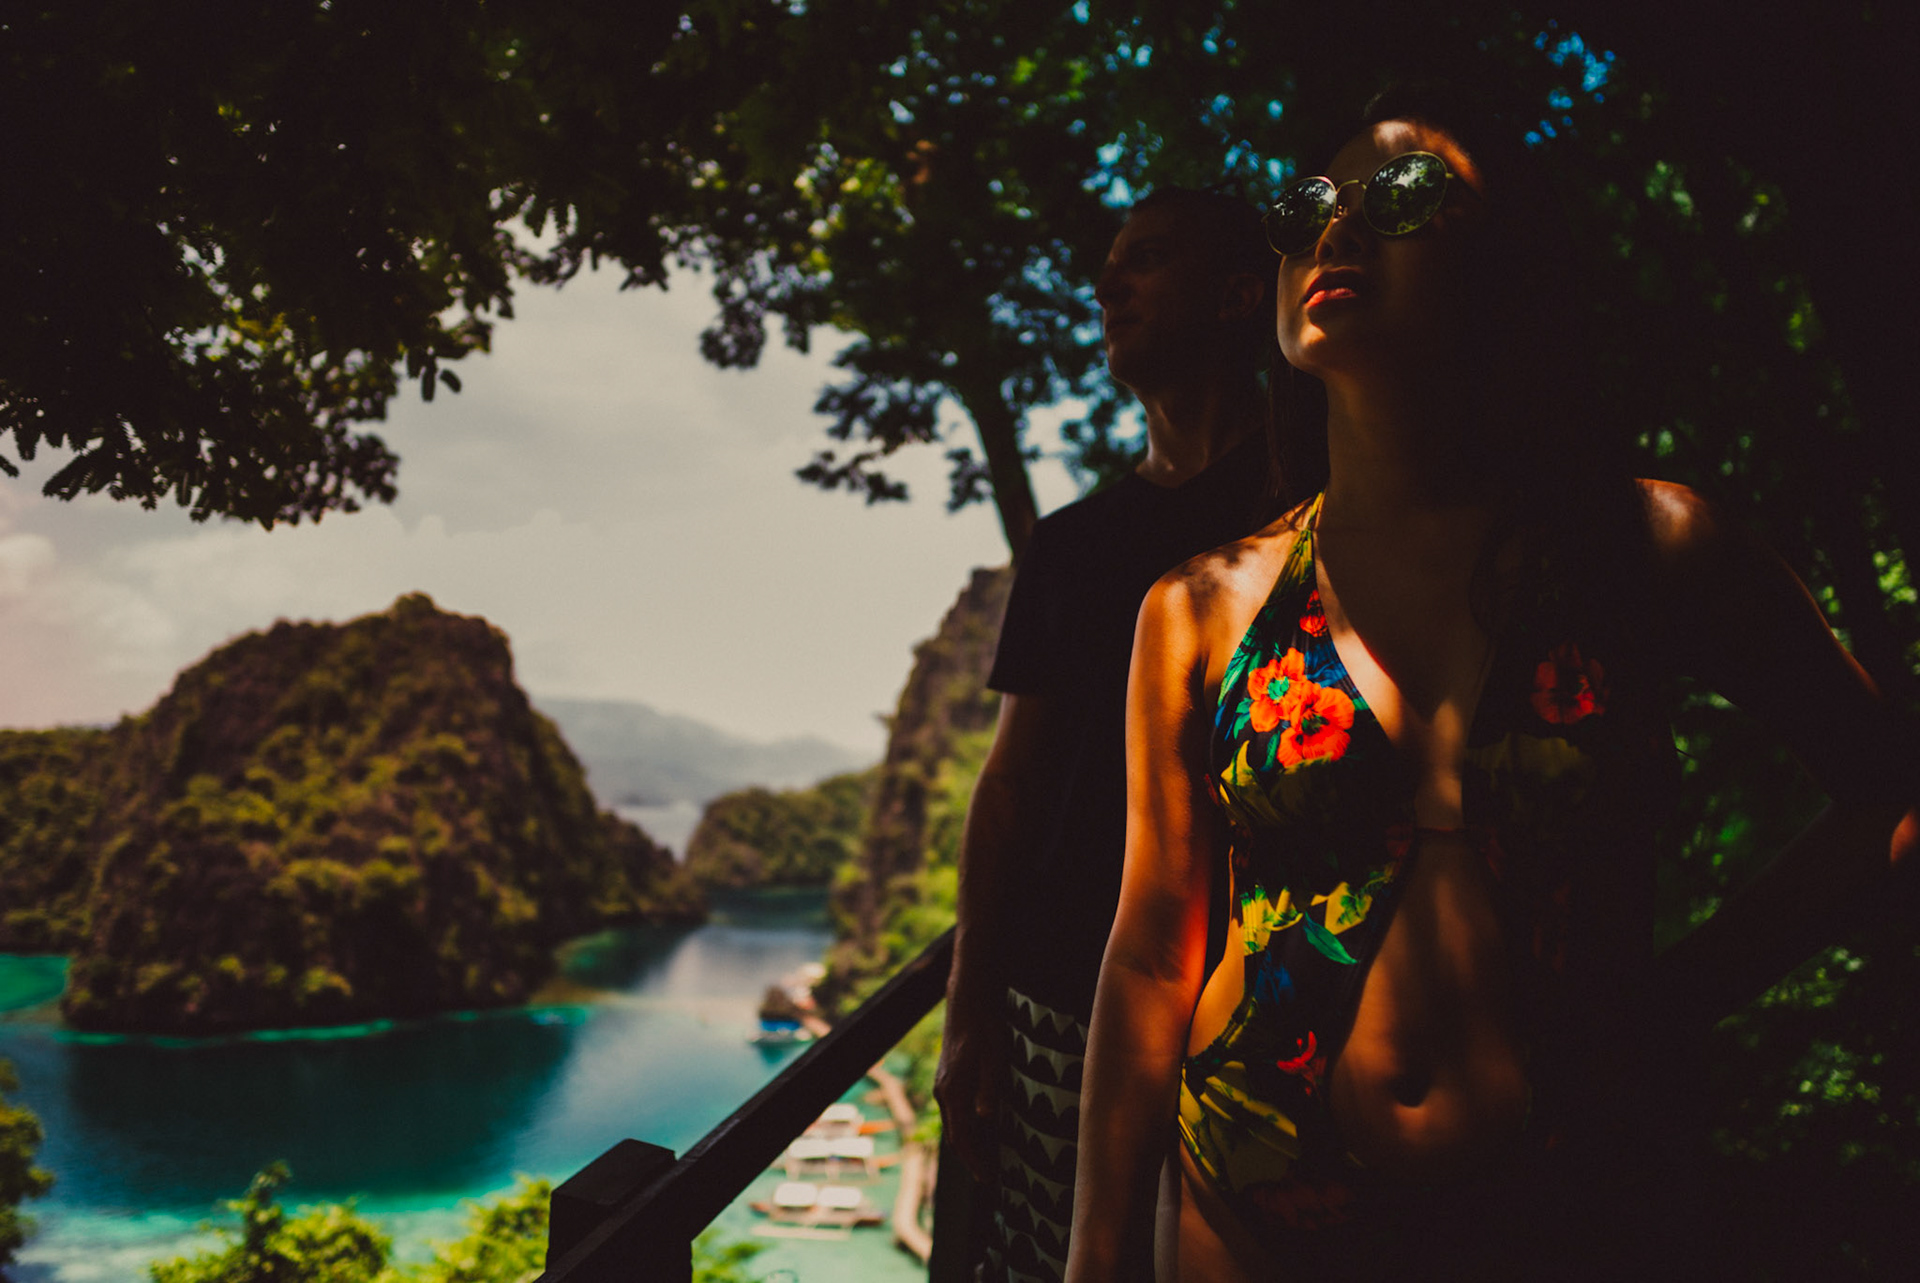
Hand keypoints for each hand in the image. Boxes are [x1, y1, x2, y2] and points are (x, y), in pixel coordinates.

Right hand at [935, 982, 1008, 1182]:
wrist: (967, 1000)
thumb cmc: (985, 1026)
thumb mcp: (994, 1055)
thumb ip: (989, 1087)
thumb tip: (985, 1118)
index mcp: (953, 1090)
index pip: (962, 1137)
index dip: (975, 1160)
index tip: (988, 1178)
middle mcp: (943, 1092)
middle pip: (955, 1136)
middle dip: (972, 1158)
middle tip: (990, 1177)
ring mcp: (943, 1086)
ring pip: (953, 1125)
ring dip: (969, 1144)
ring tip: (988, 1160)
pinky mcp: (947, 1079)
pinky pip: (954, 1113)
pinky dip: (966, 1128)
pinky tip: (983, 1131)